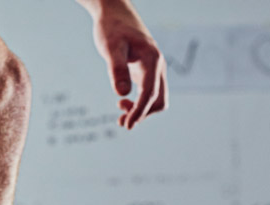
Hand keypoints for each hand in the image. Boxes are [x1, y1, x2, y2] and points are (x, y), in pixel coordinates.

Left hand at [87, 0, 166, 129]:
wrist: (115, 14)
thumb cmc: (112, 28)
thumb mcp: (110, 47)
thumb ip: (117, 69)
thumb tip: (122, 94)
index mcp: (152, 59)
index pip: (150, 92)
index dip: (140, 111)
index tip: (128, 125)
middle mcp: (158, 66)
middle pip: (159, 100)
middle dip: (142, 114)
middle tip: (121, 121)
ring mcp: (154, 69)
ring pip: (156, 99)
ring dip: (142, 111)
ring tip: (120, 115)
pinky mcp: (147, 71)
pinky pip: (149, 93)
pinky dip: (139, 104)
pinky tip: (123, 103)